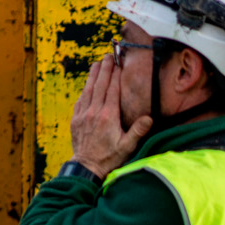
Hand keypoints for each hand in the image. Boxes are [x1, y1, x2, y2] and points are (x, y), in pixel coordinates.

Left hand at [69, 54, 152, 179]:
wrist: (86, 168)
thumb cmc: (109, 157)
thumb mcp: (127, 146)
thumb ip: (138, 131)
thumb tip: (149, 117)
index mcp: (108, 116)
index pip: (113, 90)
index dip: (116, 75)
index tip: (119, 64)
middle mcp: (94, 112)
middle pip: (100, 86)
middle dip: (104, 69)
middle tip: (108, 56)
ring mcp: (83, 115)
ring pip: (88, 90)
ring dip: (92, 76)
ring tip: (96, 63)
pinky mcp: (75, 119)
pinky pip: (80, 100)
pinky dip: (84, 89)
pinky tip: (87, 84)